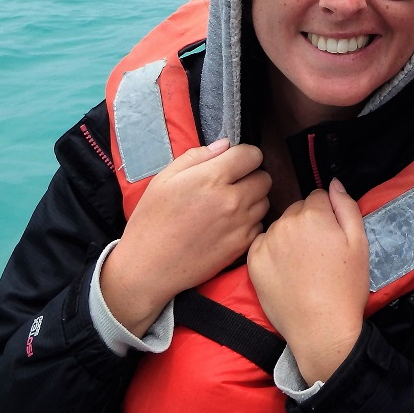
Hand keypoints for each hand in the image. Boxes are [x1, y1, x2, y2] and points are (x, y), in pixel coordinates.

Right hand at [101, 139, 269, 336]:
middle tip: (233, 184)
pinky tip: (230, 225)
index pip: (252, 155)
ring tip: (230, 205)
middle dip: (251, 176)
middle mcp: (232, 200)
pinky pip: (260, 225)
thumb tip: (225, 145)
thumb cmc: (151, 220)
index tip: (234, 162)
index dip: (244, 155)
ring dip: (253, 199)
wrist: (149, 267)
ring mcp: (240, 224)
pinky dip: (250, 222)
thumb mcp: (165, 178)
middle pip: (264, 178)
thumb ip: (198, 156)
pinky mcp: (242, 246)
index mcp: (212, 178)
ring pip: (264, 201)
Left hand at [248, 179, 369, 383]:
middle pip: (297, 210)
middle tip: (318, 253)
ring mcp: (266, 242)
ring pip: (280, 226)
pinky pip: (263, 244)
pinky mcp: (253, 261)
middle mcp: (285, 222)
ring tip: (303, 265)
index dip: (327, 215)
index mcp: (313, 214)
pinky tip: (286, 271)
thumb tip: (333, 182)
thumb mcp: (359, 243)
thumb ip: (346, 206)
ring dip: (289, 237)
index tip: (331, 236)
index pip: (317, 197)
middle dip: (307, 223)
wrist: (322, 329)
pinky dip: (272, 252)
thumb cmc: (346, 287)